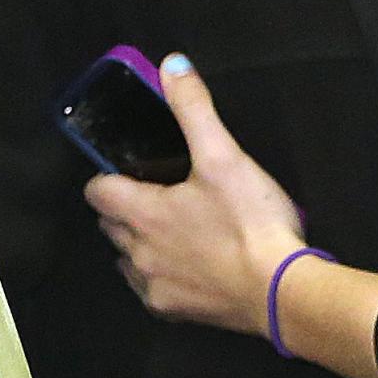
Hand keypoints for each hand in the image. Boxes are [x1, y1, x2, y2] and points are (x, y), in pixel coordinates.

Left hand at [84, 55, 302, 329]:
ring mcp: (154, 287)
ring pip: (128, 258)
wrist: (279, 291)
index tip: (131, 166)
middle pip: (111, 225)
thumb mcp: (224, 154)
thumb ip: (194, 108)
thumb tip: (172, 65)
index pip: (98, 192)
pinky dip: (160, 270)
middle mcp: (138, 254)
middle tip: (160, 187)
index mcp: (144, 214)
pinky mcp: (174, 312)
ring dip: (141, 240)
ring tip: (176, 222)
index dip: (108, 175)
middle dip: (125, 205)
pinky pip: (150, 287)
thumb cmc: (249, 221)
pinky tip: (190, 259)